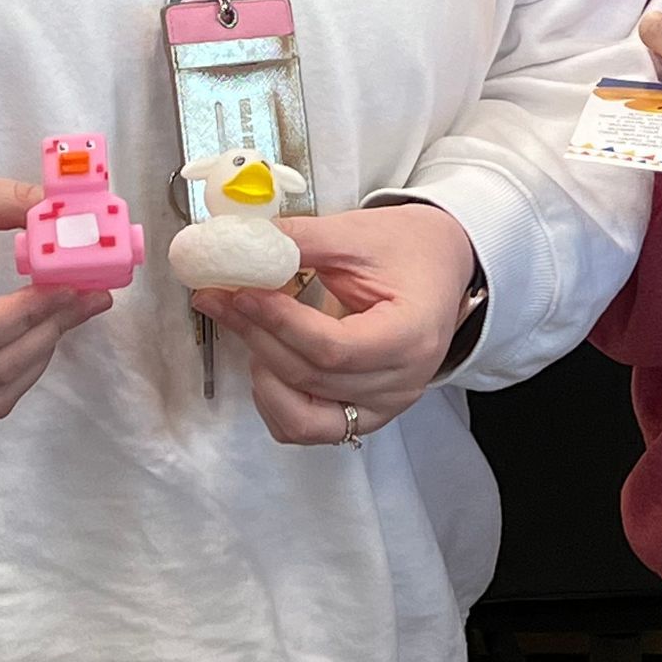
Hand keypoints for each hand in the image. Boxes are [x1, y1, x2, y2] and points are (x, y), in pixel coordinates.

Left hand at [190, 204, 476, 449]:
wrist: (442, 265)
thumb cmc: (408, 248)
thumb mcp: (357, 234)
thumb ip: (299, 241)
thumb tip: (237, 245)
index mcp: (411, 336)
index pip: (334, 348)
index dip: (280, 324)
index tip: (241, 292)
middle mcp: (401, 384)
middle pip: (312, 379)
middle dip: (257, 337)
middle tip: (220, 298)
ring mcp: (383, 407)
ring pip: (303, 417)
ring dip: (264, 375)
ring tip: (252, 329)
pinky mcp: (362, 414)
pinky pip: (306, 428)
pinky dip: (275, 400)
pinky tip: (266, 359)